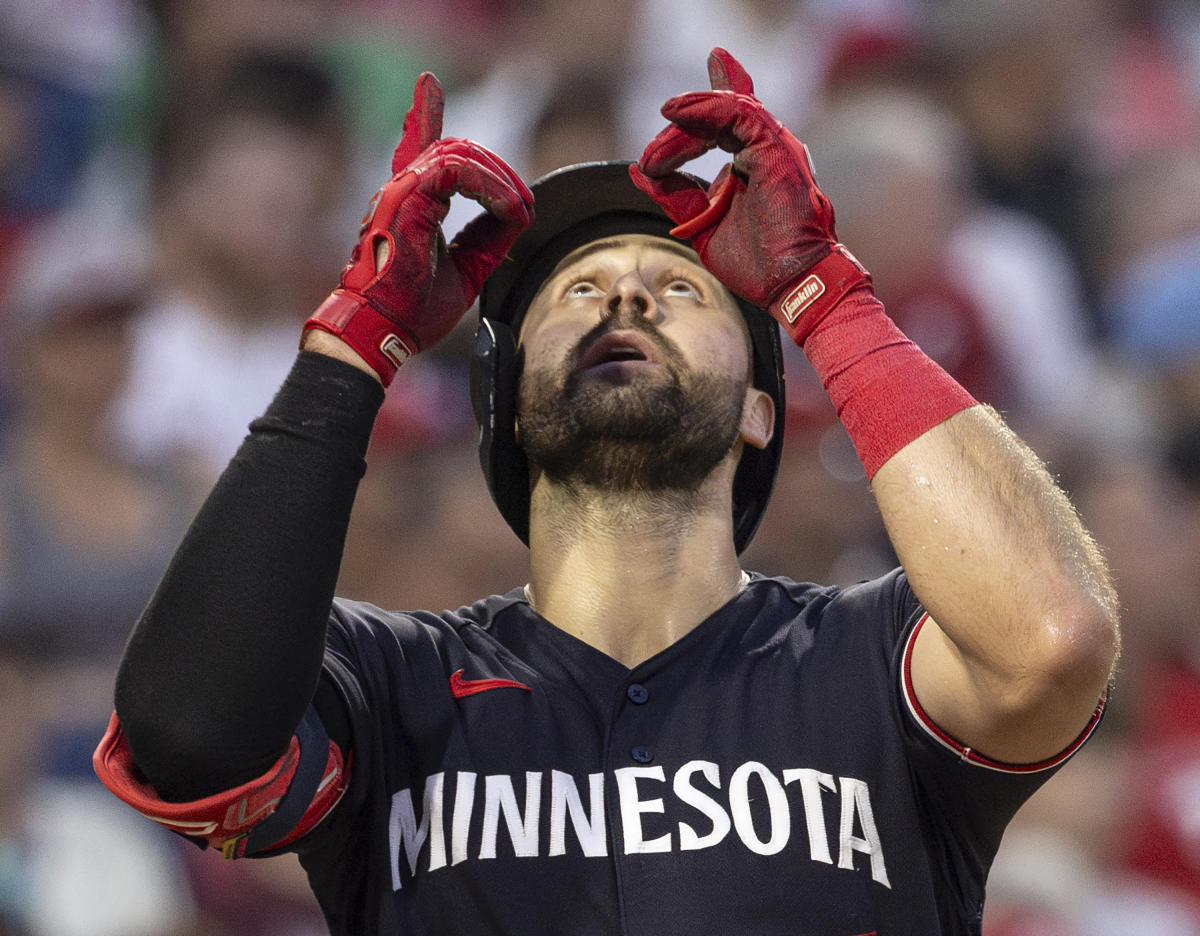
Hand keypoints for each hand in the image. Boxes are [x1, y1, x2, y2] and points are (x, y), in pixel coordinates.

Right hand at [305, 73, 533, 384]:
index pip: (421, 149)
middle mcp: (403, 191)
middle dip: (498, 169)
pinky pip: (457, 170)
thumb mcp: (467, 270)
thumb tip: (518, 214)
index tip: (429, 84)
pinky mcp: (407, 199)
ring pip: (460, 154)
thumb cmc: (412, 310)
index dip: (426, 115)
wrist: (380, 331)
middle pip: (456, 150)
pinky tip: (509, 207)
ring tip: (518, 207)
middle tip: (521, 201)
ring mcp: (401, 192)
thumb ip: (489, 238)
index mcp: (411, 204)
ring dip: (500, 178)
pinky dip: (491, 186)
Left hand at [630, 48, 868, 344]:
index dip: (705, 100)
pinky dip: (705, 110)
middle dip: (678, 130)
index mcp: (753, 163)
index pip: (729, 118)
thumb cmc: (757, 265)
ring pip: (726, 110)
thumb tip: (641, 172)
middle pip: (720, 113)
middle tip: (650, 160)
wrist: (789, 285)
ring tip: (655, 153)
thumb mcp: (701, 225)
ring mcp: (773, 147)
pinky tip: (678, 116)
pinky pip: (740, 113)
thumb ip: (675, 195)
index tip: (673, 101)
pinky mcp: (776, 150)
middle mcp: (765, 150)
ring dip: (684, 124)